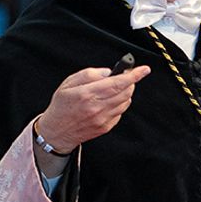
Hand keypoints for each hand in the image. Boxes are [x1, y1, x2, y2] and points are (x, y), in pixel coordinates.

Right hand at [35, 65, 151, 153]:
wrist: (56, 132)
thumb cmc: (61, 105)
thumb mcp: (69, 83)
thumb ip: (90, 74)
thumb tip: (109, 72)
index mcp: (87, 94)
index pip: (117, 82)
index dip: (133, 75)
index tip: (144, 69)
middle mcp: (96, 107)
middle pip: (126, 92)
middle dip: (129, 82)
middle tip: (123, 77)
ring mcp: (102, 119)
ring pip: (125, 102)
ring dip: (124, 93)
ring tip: (111, 91)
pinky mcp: (105, 127)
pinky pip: (120, 112)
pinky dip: (118, 104)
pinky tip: (107, 103)